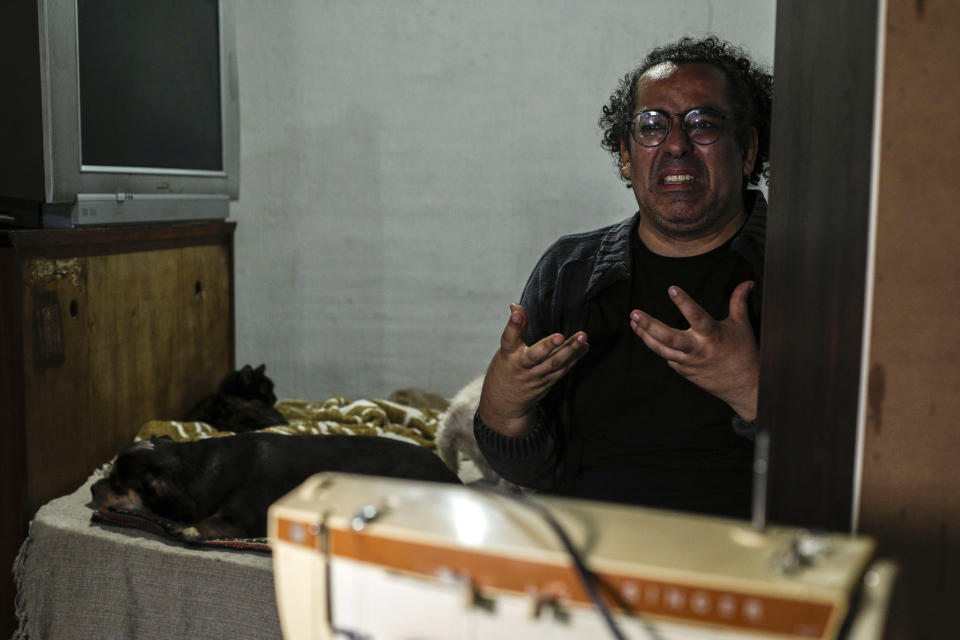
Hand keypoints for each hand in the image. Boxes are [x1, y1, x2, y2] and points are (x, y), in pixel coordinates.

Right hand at [478, 304, 588, 436]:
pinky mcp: (548, 382)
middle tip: (560, 335)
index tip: (516, 312)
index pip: (509, 338)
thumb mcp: (506, 350)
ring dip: (570, 350)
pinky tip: (584, 347)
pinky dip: (574, 358)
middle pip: (535, 356)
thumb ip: (515, 329)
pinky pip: (563, 369)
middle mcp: (522, 367)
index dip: (513, 325)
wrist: (504, 403)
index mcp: (508, 355)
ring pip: (554, 363)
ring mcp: (536, 377)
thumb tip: (515, 306)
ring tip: (582, 337)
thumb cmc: (507, 369)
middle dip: (548, 345)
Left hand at [629, 281, 758, 419]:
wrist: (746, 386)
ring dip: (645, 336)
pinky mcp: (684, 372)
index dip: (684, 302)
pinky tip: (648, 337)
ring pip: (661, 350)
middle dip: (649, 325)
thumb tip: (747, 282)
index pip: (696, 316)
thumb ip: (739, 302)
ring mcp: (689, 363)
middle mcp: (698, 349)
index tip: (671, 288)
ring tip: (633, 322)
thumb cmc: (744, 353)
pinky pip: (667, 358)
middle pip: (668, 338)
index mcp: (713, 335)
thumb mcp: (742, 325)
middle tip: (634, 313)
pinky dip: (657, 347)